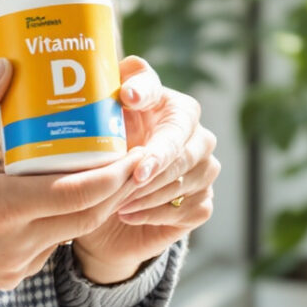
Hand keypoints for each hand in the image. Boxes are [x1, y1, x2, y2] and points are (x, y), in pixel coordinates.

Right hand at [0, 59, 152, 302]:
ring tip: (106, 163)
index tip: (138, 148)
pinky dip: (66, 218)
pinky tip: (64, 188)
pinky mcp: (3, 276)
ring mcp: (9, 266)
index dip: (116, 173)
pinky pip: (50, 246)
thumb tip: (4, 68)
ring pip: (71, 233)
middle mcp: (11, 246)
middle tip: (136, 150)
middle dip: (119, 185)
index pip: (77, 194)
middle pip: (88, 216)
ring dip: (95, 202)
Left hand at [70, 56, 218, 283]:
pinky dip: (153, 213)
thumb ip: (109, 95)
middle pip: (182, 149)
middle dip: (153, 166)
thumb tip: (128, 91)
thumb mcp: (100, 122)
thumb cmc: (106, 154)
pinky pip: (186, 209)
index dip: (147, 97)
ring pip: (183, 181)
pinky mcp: (203, 204)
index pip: (169, 101)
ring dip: (148, 193)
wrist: (110, 204)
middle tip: (124, 179)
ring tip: (115, 201)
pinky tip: (126, 214)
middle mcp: (198, 136)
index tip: (129, 99)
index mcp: (174, 107)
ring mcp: (205, 170)